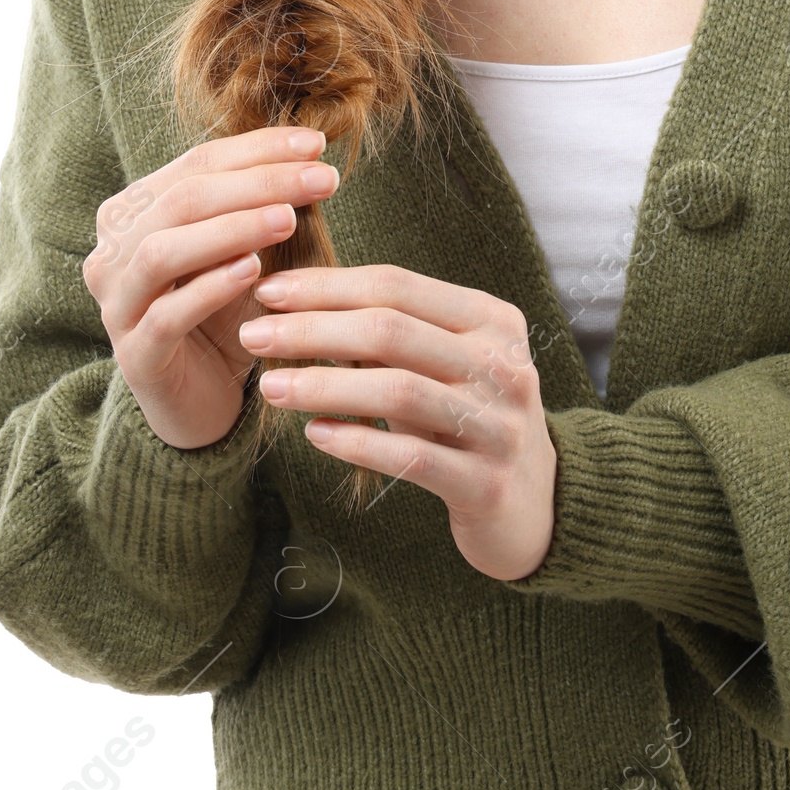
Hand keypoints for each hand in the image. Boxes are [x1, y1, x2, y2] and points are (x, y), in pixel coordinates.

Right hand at [81, 125, 338, 451]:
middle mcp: (113, 253)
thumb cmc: (223, 312)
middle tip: (321, 179)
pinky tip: (252, 271)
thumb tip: (312, 154)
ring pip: (162, 253)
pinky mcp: (134, 357)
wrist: (203, 398)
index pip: (197, 164)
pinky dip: (209, 288)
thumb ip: (260, 204)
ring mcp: (118, 305)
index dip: (259, 150)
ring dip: (231, 229)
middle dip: (258, 183)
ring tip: (288, 220)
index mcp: (133, 213)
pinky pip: (166, 315)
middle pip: (182, 200)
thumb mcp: (242, 249)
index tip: (318, 145)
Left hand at [240, 264, 557, 581]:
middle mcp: (502, 364)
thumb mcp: (444, 364)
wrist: (536, 504)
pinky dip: (358, 443)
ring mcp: (499, 425)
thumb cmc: (470, 418)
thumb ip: (391, 334)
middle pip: (392, 331)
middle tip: (253, 335)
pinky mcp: (486, 483)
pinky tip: (315, 435)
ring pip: (398, 391)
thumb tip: (299, 302)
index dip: (329, 285)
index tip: (270, 290)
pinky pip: (412, 458)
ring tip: (270, 387)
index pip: (398, 286)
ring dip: (324, 385)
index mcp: (492, 319)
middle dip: (312, 329)